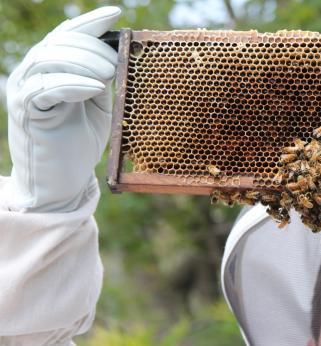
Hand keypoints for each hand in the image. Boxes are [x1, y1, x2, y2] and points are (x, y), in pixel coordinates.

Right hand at [5, 6, 120, 211]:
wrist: (61, 182)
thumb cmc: (80, 143)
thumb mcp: (100, 106)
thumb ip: (104, 81)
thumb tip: (122, 56)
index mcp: (52, 68)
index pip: (67, 35)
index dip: (89, 22)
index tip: (116, 14)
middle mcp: (34, 74)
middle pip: (59, 43)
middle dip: (91, 46)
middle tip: (115, 61)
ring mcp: (25, 90)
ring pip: (50, 60)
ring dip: (83, 62)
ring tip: (108, 73)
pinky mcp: (26, 110)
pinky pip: (46, 88)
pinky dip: (73, 84)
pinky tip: (94, 87)